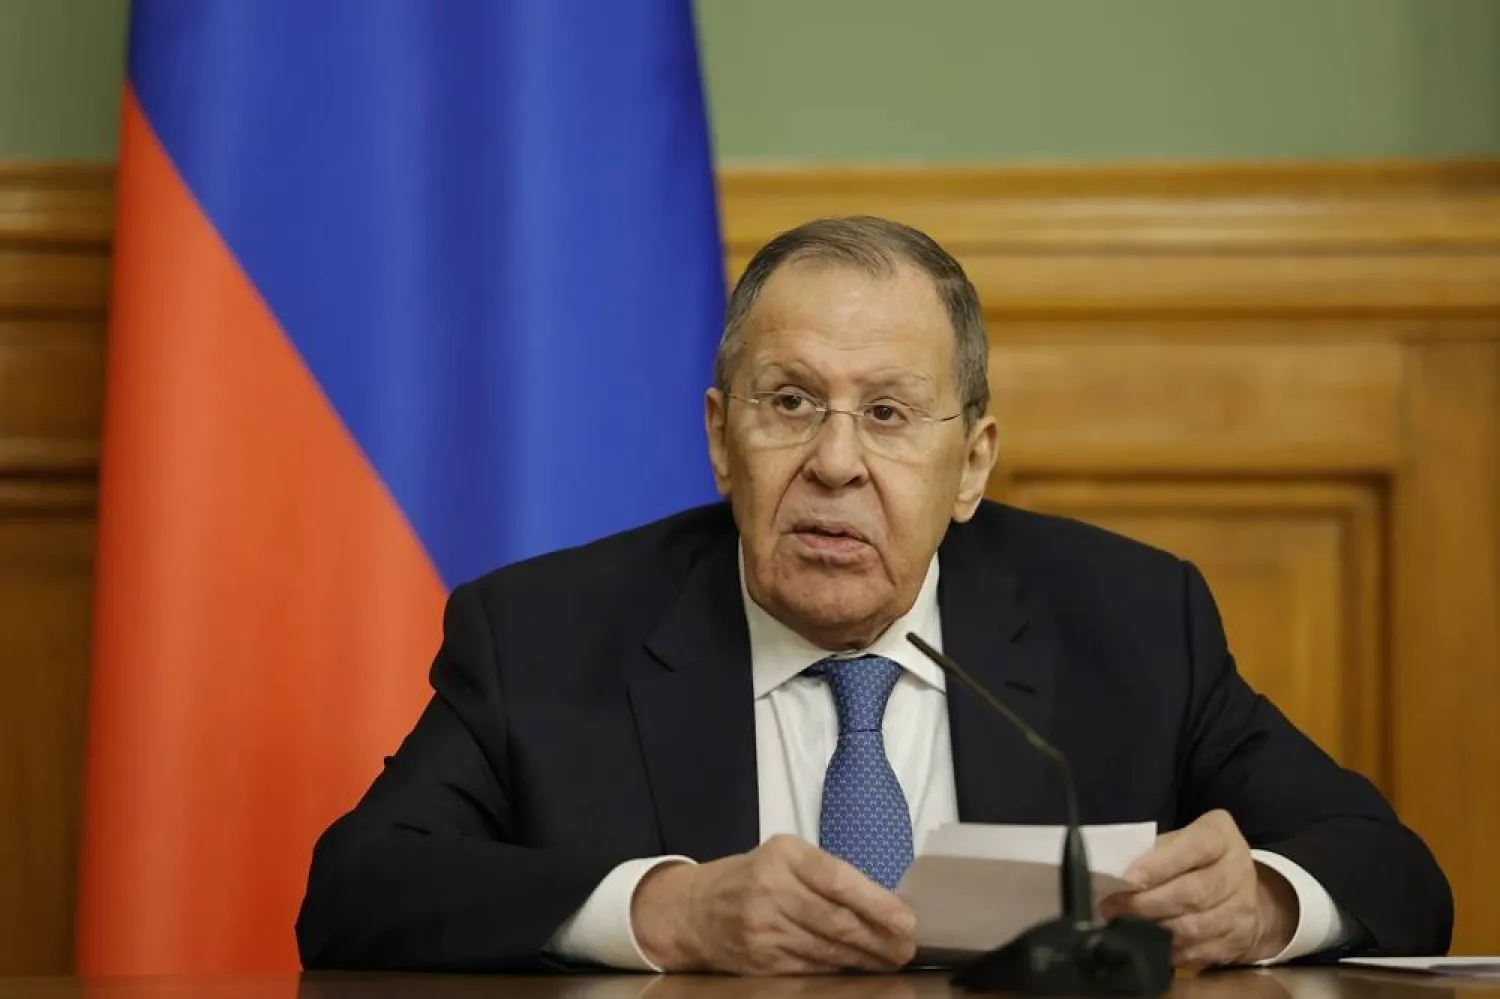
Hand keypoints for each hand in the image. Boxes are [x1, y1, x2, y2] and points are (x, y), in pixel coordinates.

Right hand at [630, 834, 917, 974]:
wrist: (694, 909)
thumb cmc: (752, 876)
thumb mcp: (785, 857)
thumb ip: (826, 874)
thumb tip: (883, 902)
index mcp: (784, 855)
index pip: (838, 880)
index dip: (877, 903)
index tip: (907, 919)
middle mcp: (771, 889)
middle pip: (837, 920)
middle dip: (880, 938)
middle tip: (908, 947)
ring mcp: (764, 927)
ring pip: (828, 948)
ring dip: (866, 958)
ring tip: (892, 960)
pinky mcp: (761, 958)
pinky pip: (811, 966)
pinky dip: (839, 968)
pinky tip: (858, 968)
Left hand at [1099, 810, 1297, 966]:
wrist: (1242, 890)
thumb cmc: (1194, 859)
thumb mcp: (1178, 841)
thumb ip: (1152, 853)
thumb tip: (1113, 875)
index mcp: (1220, 835)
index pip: (1193, 847)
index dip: (1159, 865)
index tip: (1127, 880)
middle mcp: (1238, 870)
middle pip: (1192, 893)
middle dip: (1146, 904)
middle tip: (1112, 908)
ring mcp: (1243, 908)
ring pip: (1194, 927)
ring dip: (1154, 931)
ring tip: (1125, 928)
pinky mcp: (1240, 940)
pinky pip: (1200, 952)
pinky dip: (1170, 951)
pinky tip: (1148, 946)